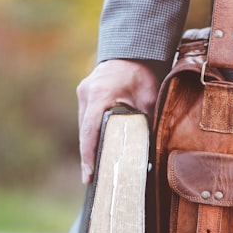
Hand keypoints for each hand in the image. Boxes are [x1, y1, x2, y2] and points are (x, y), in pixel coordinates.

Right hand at [76, 59, 162, 183]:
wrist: (133, 52)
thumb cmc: (142, 73)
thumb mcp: (149, 97)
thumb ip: (146, 120)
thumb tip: (149, 149)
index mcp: (100, 93)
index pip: (90, 130)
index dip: (88, 155)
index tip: (88, 175)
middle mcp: (86, 93)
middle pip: (85, 132)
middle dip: (88, 156)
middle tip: (94, 180)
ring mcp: (83, 94)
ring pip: (84, 127)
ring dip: (90, 146)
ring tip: (95, 171)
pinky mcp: (85, 95)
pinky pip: (86, 120)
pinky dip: (92, 135)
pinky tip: (98, 150)